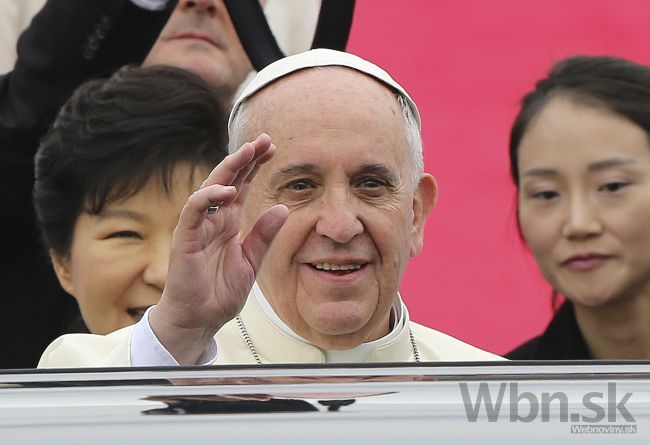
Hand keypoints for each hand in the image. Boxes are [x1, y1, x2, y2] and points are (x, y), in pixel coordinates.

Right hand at [149, 134, 288, 363]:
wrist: (199, 319)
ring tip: (247, 153)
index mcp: (230, 222)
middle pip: (228, 179)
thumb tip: (283, 207)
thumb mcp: (252, 261)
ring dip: (228, 169)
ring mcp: (198, 227)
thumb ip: (265, 235)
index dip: (255, 166)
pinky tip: (226, 190)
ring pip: (210, 188)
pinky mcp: (185, 239)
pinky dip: (208, 198)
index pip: (243, 186)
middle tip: (263, 140)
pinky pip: (193, 212)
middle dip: (245, 159)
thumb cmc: (221, 292)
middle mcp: (214, 219)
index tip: (272, 149)